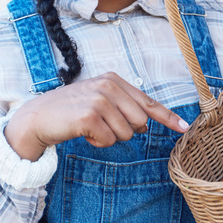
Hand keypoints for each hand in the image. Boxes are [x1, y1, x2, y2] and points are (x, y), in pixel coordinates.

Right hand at [3, 72, 188, 160]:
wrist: (38, 117)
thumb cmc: (70, 111)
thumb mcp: (98, 101)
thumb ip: (123, 108)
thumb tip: (145, 126)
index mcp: (113, 80)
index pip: (147, 102)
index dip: (167, 117)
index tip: (184, 127)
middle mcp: (108, 86)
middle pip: (140, 122)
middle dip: (124, 131)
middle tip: (101, 126)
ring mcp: (99, 100)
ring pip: (126, 134)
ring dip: (109, 138)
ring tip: (89, 127)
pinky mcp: (89, 116)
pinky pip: (108, 141)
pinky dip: (97, 143)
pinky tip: (82, 133)